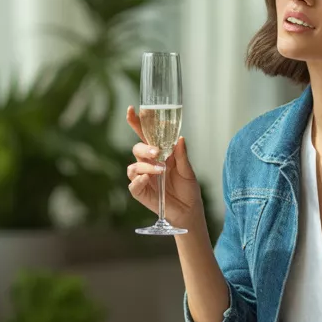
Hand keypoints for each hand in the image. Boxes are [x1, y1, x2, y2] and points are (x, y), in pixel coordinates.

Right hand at [126, 106, 203, 228]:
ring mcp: (143, 178)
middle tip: (156, 152)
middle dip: (145, 148)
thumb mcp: (188, 171)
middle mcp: (149, 164)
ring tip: (160, 170)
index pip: (145, 136)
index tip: (132, 110)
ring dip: (146, 165)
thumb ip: (182, 156)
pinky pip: (133, 184)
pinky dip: (138, 180)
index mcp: (159, 155)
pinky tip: (147, 179)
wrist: (189, 211)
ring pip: (134, 166)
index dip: (137, 123)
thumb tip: (179, 138)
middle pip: (137, 149)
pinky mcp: (141, 192)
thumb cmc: (188, 189)